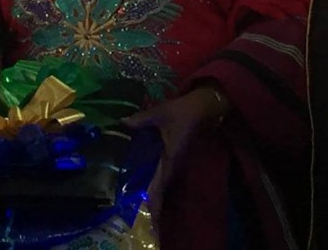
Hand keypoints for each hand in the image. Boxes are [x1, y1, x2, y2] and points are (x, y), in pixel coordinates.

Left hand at [123, 86, 229, 212]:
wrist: (205, 106)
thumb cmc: (184, 111)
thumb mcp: (161, 113)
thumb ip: (142, 119)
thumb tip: (122, 122)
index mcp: (170, 158)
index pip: (159, 187)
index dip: (153, 205)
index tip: (146, 221)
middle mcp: (173, 164)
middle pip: (159, 190)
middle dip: (149, 205)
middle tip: (131, 214)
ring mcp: (175, 161)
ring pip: (161, 182)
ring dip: (151, 193)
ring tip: (134, 202)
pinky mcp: (174, 155)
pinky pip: (162, 172)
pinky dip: (153, 180)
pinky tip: (142, 178)